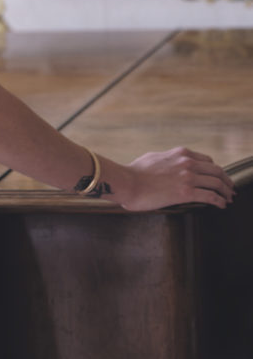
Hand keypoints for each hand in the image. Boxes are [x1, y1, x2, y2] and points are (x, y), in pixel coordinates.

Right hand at [118, 147, 234, 212]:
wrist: (127, 182)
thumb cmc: (135, 172)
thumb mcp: (154, 157)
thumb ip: (166, 159)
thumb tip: (167, 163)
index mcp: (181, 153)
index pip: (207, 160)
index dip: (215, 170)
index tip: (217, 177)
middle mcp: (188, 162)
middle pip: (216, 170)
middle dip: (225, 180)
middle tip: (229, 188)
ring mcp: (188, 177)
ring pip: (217, 183)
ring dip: (226, 191)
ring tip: (229, 198)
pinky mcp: (186, 192)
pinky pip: (210, 196)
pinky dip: (220, 200)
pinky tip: (222, 205)